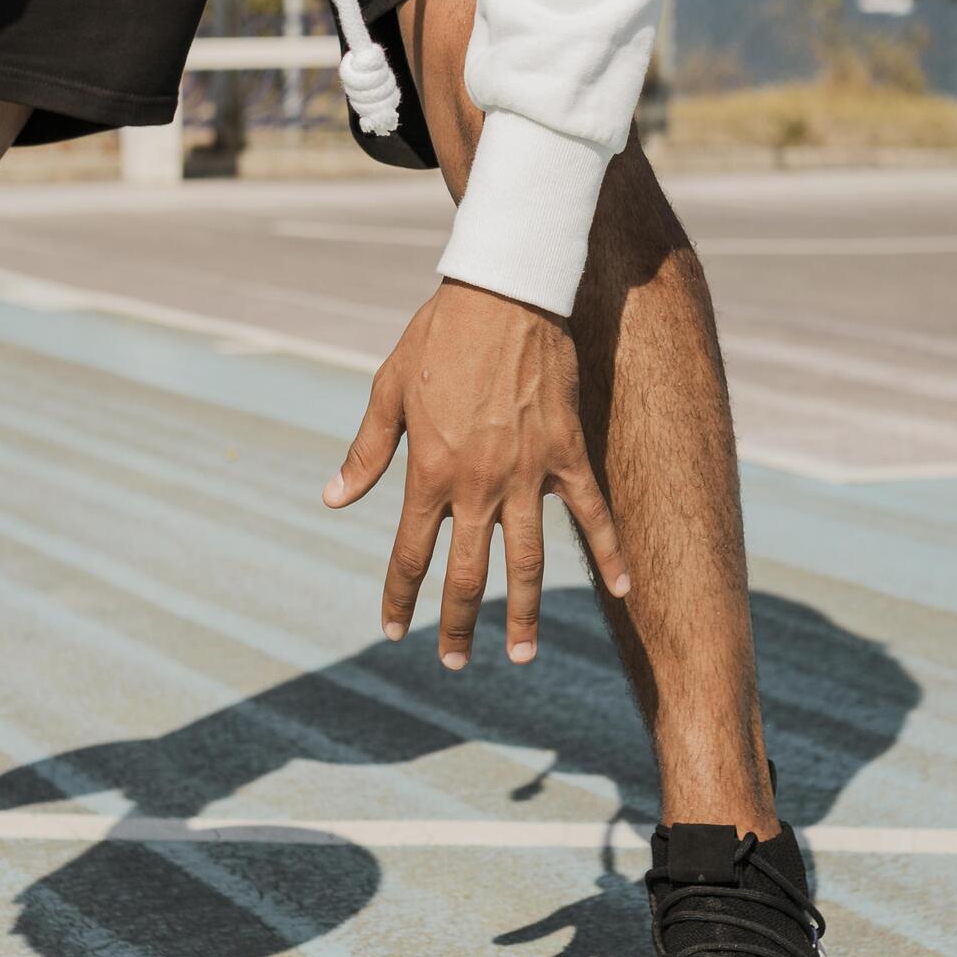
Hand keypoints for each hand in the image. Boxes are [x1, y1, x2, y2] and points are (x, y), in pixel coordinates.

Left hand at [326, 279, 631, 669]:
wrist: (504, 293)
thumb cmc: (438, 337)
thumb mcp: (388, 391)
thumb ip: (366, 453)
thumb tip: (333, 499)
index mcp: (429, 472)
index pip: (409, 553)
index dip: (399, 596)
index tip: (393, 629)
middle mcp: (478, 484)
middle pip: (467, 574)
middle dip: (457, 624)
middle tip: (454, 662)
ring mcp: (528, 473)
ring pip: (527, 561)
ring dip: (524, 614)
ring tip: (522, 655)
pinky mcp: (567, 454)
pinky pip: (592, 513)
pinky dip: (609, 552)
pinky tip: (624, 589)